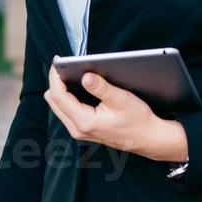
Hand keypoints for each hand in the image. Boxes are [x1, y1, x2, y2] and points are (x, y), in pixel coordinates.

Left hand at [44, 61, 188, 162]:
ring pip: (57, 106)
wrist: (147, 138)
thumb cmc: (138, 120)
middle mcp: (77, 129)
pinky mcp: (82, 130)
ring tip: (68, 73)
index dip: (55, 77)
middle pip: (53, 101)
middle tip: (64, 65)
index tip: (57, 62)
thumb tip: (85, 76)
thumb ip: (101, 88)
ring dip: (60, 90)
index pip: (59, 96)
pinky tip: (75, 86)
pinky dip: (67, 97)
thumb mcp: (121, 100)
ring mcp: (79, 131)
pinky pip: (65, 111)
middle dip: (56, 82)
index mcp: (85, 122)